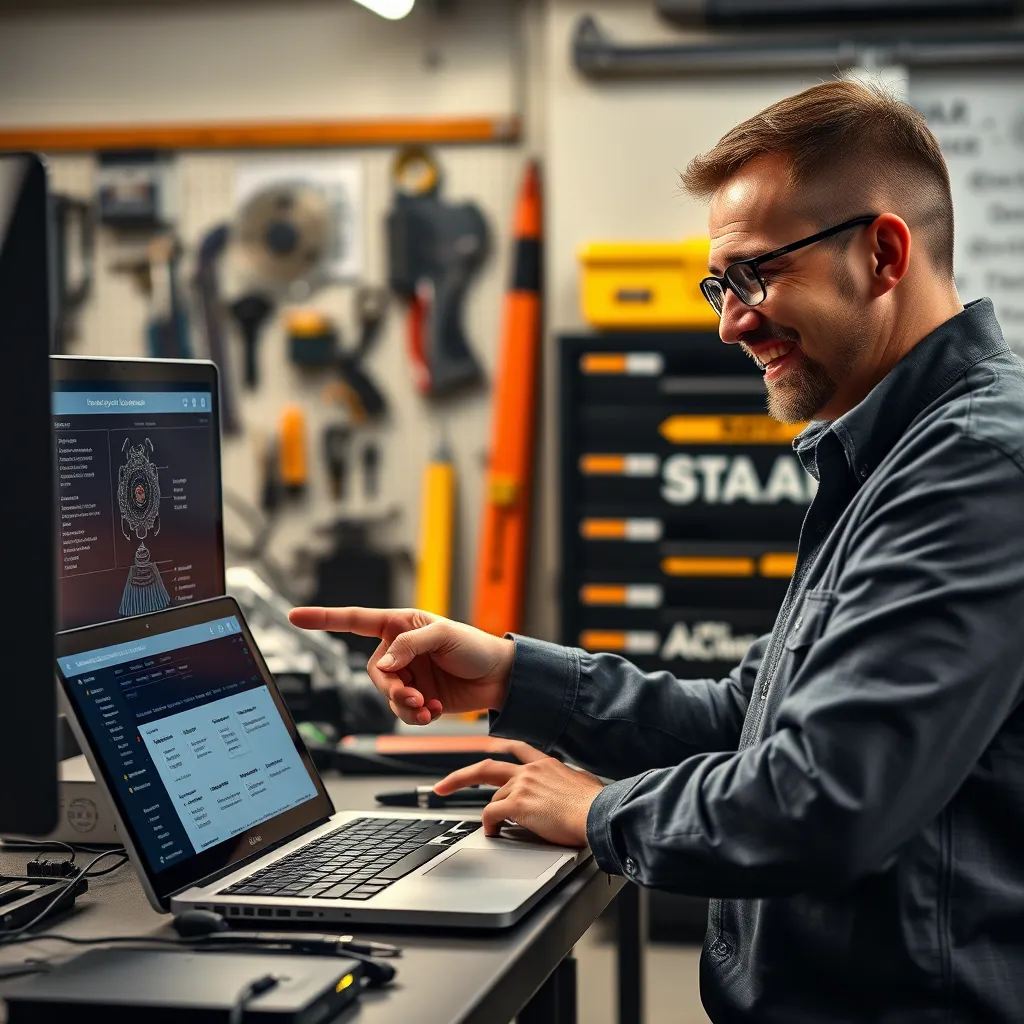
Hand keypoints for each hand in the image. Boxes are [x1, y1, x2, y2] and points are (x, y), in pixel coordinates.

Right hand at [288, 606, 514, 726]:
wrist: (499, 678)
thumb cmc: (475, 647)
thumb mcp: (444, 635)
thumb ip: (410, 646)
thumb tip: (384, 664)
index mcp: (400, 624)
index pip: (355, 620)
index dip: (324, 618)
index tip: (295, 617)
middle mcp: (398, 649)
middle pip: (374, 673)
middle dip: (392, 688)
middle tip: (414, 696)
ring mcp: (407, 674)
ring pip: (386, 697)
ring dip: (404, 706)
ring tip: (428, 706)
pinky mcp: (417, 697)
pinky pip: (401, 712)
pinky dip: (415, 715)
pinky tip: (434, 710)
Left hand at [434, 741, 603, 847]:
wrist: (598, 813)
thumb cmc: (596, 804)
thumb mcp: (584, 782)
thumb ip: (571, 780)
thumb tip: (575, 784)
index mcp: (546, 764)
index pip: (516, 749)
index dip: (499, 750)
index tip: (487, 750)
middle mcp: (530, 770)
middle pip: (486, 768)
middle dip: (460, 777)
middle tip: (443, 786)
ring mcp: (522, 785)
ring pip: (493, 800)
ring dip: (493, 816)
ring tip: (500, 829)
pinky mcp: (517, 804)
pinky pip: (491, 815)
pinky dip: (489, 825)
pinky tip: (494, 833)